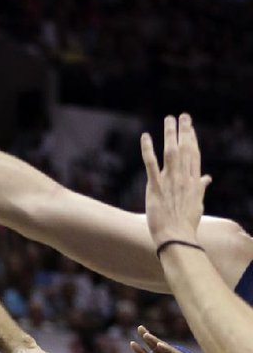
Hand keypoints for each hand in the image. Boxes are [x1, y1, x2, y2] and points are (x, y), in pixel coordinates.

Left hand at [140, 114, 211, 246]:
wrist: (176, 237)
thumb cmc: (186, 223)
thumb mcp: (197, 204)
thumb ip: (201, 188)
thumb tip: (207, 178)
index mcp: (194, 182)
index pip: (194, 155)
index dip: (192, 139)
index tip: (190, 127)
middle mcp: (184, 178)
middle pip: (185, 149)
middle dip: (185, 131)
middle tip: (183, 116)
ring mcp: (170, 181)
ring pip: (171, 152)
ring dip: (170, 134)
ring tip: (169, 119)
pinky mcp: (156, 187)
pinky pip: (151, 164)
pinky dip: (148, 149)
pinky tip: (145, 136)